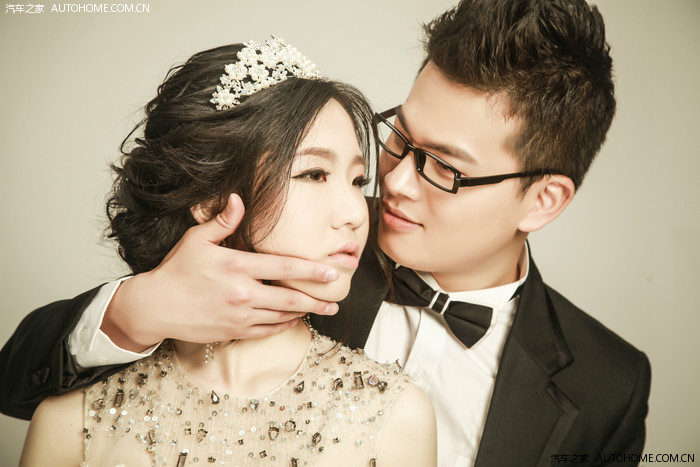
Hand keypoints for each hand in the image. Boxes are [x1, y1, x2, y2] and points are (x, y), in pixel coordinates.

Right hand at [101, 194, 339, 351]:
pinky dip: (284, 325)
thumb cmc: (176, 270)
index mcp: (237, 266)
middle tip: (334, 299)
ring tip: (322, 309)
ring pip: (281, 316)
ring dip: (304, 313)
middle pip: (290, 297)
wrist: (155, 306)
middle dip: (316, 299)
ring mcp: (239, 316)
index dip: (311, 270)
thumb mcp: (196, 240)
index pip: (283, 267)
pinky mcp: (233, 331)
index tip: (331, 272)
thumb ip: (223, 221)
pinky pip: (267, 331)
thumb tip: (238, 199)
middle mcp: (242, 293)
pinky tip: (294, 319)